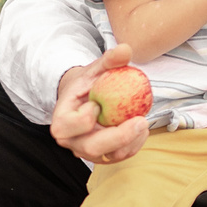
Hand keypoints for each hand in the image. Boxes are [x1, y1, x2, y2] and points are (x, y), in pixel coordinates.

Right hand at [50, 45, 153, 163]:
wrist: (86, 99)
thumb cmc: (88, 84)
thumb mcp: (95, 69)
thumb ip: (108, 60)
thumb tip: (125, 49)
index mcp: (62, 120)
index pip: (68, 126)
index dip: (84, 117)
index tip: (97, 102)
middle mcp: (72, 140)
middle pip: (91, 147)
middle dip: (118, 136)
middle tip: (140, 121)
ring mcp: (87, 151)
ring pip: (109, 156)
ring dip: (131, 142)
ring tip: (144, 123)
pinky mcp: (103, 156)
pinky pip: (120, 156)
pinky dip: (134, 145)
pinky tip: (143, 130)